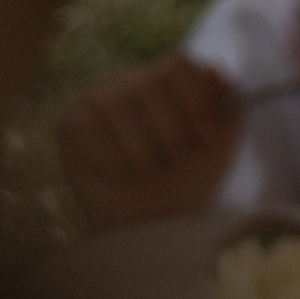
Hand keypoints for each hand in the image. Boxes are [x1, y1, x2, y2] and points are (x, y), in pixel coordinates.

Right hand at [56, 56, 240, 228]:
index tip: (203, 135)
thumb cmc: (180, 191)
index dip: (196, 99)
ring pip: (121, 107)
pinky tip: (116, 174)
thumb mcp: (215, 159)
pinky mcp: (72, 122)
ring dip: (142, 154)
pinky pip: (94, 131)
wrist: (146, 232)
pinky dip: (114, 163)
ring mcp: (97, 99)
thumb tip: (218, 70)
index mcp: (167, 85)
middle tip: (172, 163)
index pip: (180, 66)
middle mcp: (130, 83)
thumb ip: (227, 117)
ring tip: (144, 172)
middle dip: (171, 135)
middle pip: (151, 84)